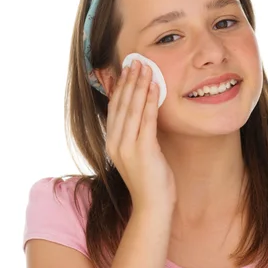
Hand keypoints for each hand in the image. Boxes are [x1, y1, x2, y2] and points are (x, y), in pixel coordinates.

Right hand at [106, 60, 175, 213]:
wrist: (152, 206)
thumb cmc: (150, 180)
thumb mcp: (138, 154)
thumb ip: (136, 134)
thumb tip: (142, 113)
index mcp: (112, 142)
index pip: (114, 108)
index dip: (120, 87)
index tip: (125, 70)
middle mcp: (116, 142)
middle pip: (121, 104)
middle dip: (129, 80)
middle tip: (135, 60)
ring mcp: (127, 146)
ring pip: (132, 108)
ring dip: (139, 85)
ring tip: (145, 66)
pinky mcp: (143, 150)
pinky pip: (146, 119)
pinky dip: (150, 100)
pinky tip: (154, 86)